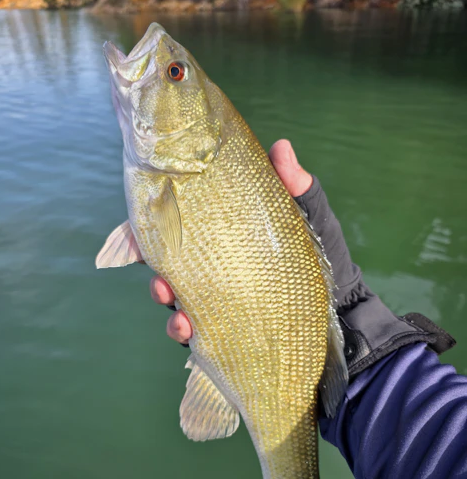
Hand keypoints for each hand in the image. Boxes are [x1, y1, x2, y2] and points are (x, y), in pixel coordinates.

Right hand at [149, 139, 312, 343]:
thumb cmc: (321, 252)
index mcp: (223, 236)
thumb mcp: (309, 217)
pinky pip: (194, 331)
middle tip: (159, 278)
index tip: (138, 233)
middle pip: (168, 265)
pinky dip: (184, 331)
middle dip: (155, 271)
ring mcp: (214, 299)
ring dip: (167, 304)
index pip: (178, 229)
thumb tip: (281, 147)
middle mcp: (212, 266)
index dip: (151, 230)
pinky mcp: (222, 327)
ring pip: (174, 299)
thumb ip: (295, 188)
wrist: (340, 302)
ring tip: (176, 311)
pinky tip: (187, 328)